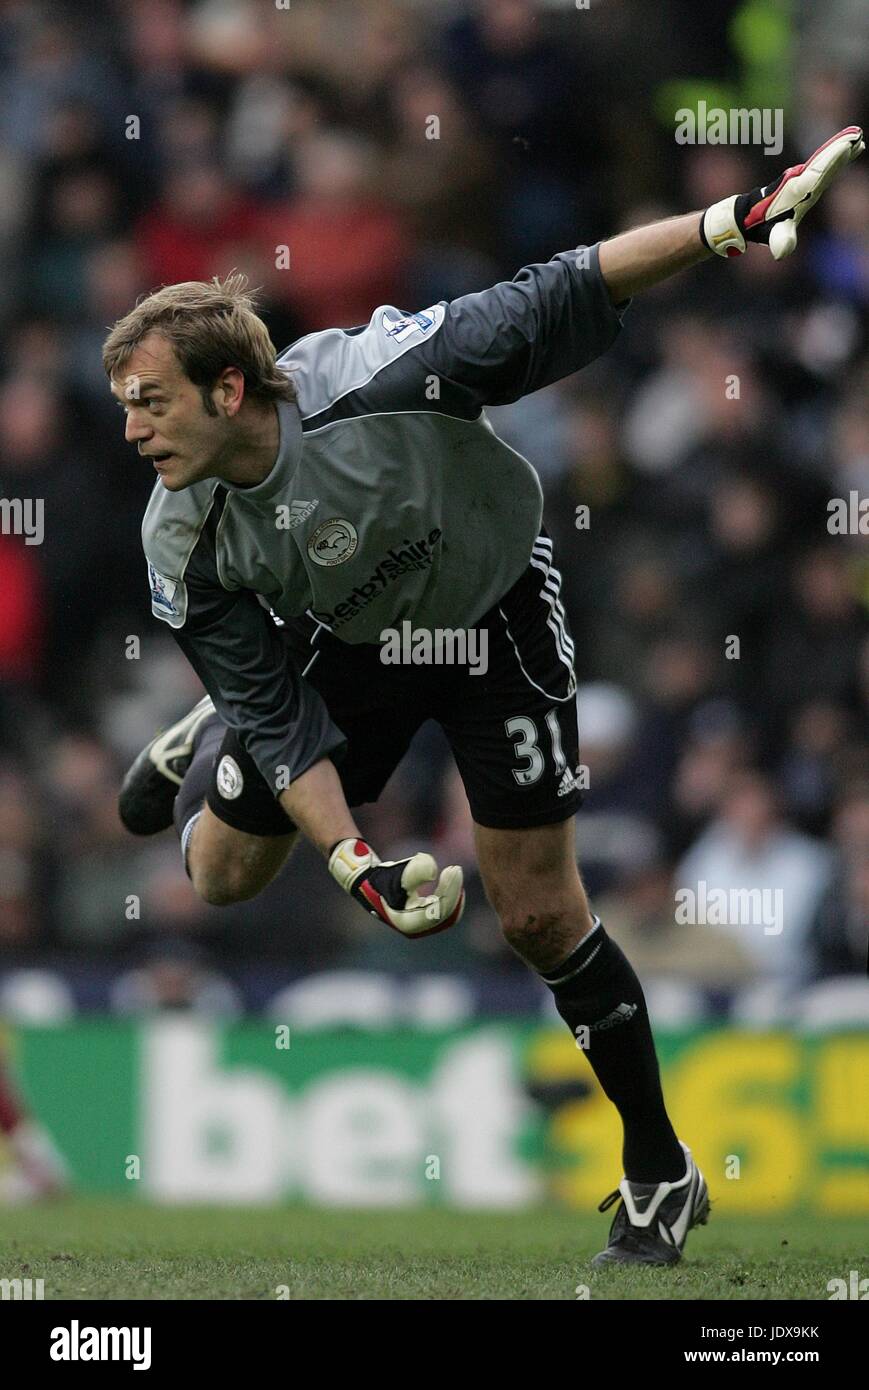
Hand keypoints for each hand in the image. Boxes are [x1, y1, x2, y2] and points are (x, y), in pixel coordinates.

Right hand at [328, 837, 464, 937]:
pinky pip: (445, 912)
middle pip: (446, 915)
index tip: (453, 869)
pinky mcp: (424, 918)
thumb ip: (414, 871)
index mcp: (408, 923)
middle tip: (455, 869)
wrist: (369, 885)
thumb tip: (433, 871)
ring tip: (452, 873)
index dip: (450, 890)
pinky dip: (449, 897)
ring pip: (448, 915)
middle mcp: (416, 929)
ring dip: (452, 894)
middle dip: (453, 891)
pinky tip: (449, 881)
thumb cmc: (382, 880)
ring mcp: (421, 925)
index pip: (439, 911)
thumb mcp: (396, 873)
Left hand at [701, 125, 863, 259]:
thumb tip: (781, 252)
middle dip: (838, 149)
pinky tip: (852, 148)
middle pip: (822, 162)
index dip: (830, 161)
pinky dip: (837, 154)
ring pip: (824, 160)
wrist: (749, 216)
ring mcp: (803, 178)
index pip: (816, 174)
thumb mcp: (774, 235)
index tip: (844, 147)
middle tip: (855, 135)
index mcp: (796, 191)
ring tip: (857, 136)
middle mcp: (801, 181)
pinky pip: (824, 163)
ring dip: (840, 148)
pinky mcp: (806, 179)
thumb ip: (780, 240)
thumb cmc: (763, 226)